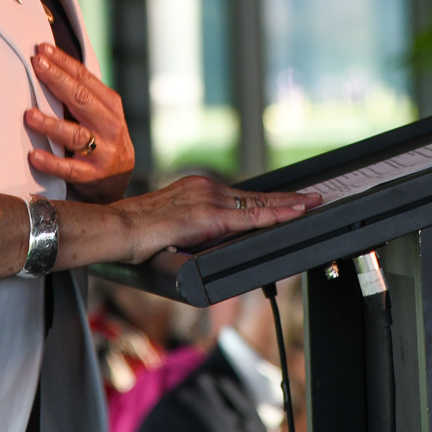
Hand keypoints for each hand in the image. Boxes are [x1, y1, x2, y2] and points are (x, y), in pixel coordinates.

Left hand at [27, 44, 135, 204]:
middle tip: (36, 65)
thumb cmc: (101, 139)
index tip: (42, 50)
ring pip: (75, 135)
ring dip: (51, 124)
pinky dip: (51, 162)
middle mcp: (110, 126)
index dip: (63, 62)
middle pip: (81, 99)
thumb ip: (81, 95)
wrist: (116, 182)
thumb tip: (47, 64)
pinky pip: (69, 169)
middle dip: (57, 80)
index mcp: (111, 105)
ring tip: (29, 115)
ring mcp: (103, 152)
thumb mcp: (100, 115)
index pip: (85, 78)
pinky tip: (34, 155)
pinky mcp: (92, 176)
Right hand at [109, 174, 322, 263]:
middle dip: (287, 198)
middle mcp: (206, 187)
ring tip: (311, 204)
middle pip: (256, 196)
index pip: (242, 195)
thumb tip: (211, 244)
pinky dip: (274, 215)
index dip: (269, 199)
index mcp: (198, 189)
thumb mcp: (173, 226)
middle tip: (314, 198)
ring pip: (257, 204)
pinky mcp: (207, 216)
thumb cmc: (138, 234)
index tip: (291, 199)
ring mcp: (208, 199)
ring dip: (287, 205)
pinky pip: (248, 217)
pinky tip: (292, 215)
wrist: (118, 229)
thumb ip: (196, 229)